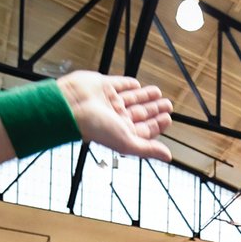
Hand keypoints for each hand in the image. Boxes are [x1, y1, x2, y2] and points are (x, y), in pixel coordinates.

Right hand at [57, 72, 172, 161]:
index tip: (167, 118)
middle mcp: (116, 117)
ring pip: (132, 98)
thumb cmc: (95, 127)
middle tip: (168, 105)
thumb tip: (167, 157)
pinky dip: (128, 84)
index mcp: (121, 132)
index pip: (144, 129)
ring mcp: (109, 101)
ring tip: (158, 93)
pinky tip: (137, 84)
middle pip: (140, 113)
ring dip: (146, 96)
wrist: (72, 106)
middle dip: (154, 109)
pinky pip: (119, 84)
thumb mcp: (127, 142)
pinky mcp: (103, 86)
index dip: (157, 124)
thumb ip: (148, 149)